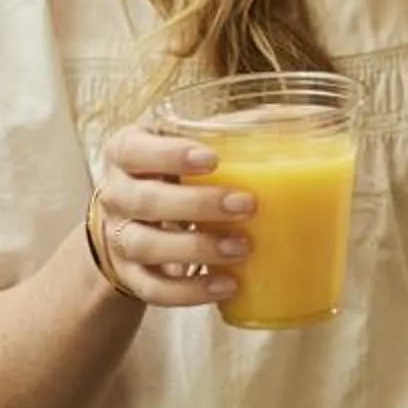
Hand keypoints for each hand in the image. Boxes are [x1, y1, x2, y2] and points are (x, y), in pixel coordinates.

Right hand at [91, 123, 254, 309]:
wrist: (131, 221)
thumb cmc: (172, 173)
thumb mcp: (187, 144)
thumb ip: (228, 130)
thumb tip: (291, 117)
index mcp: (126, 152)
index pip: (134, 150)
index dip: (169, 155)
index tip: (212, 159)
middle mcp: (115, 194)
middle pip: (144, 201)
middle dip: (197, 204)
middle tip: (247, 204)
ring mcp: (118, 238)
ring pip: (146, 245)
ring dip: (197, 248)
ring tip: (243, 247)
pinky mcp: (130, 275)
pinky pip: (153, 288)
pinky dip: (190, 291)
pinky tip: (227, 284)